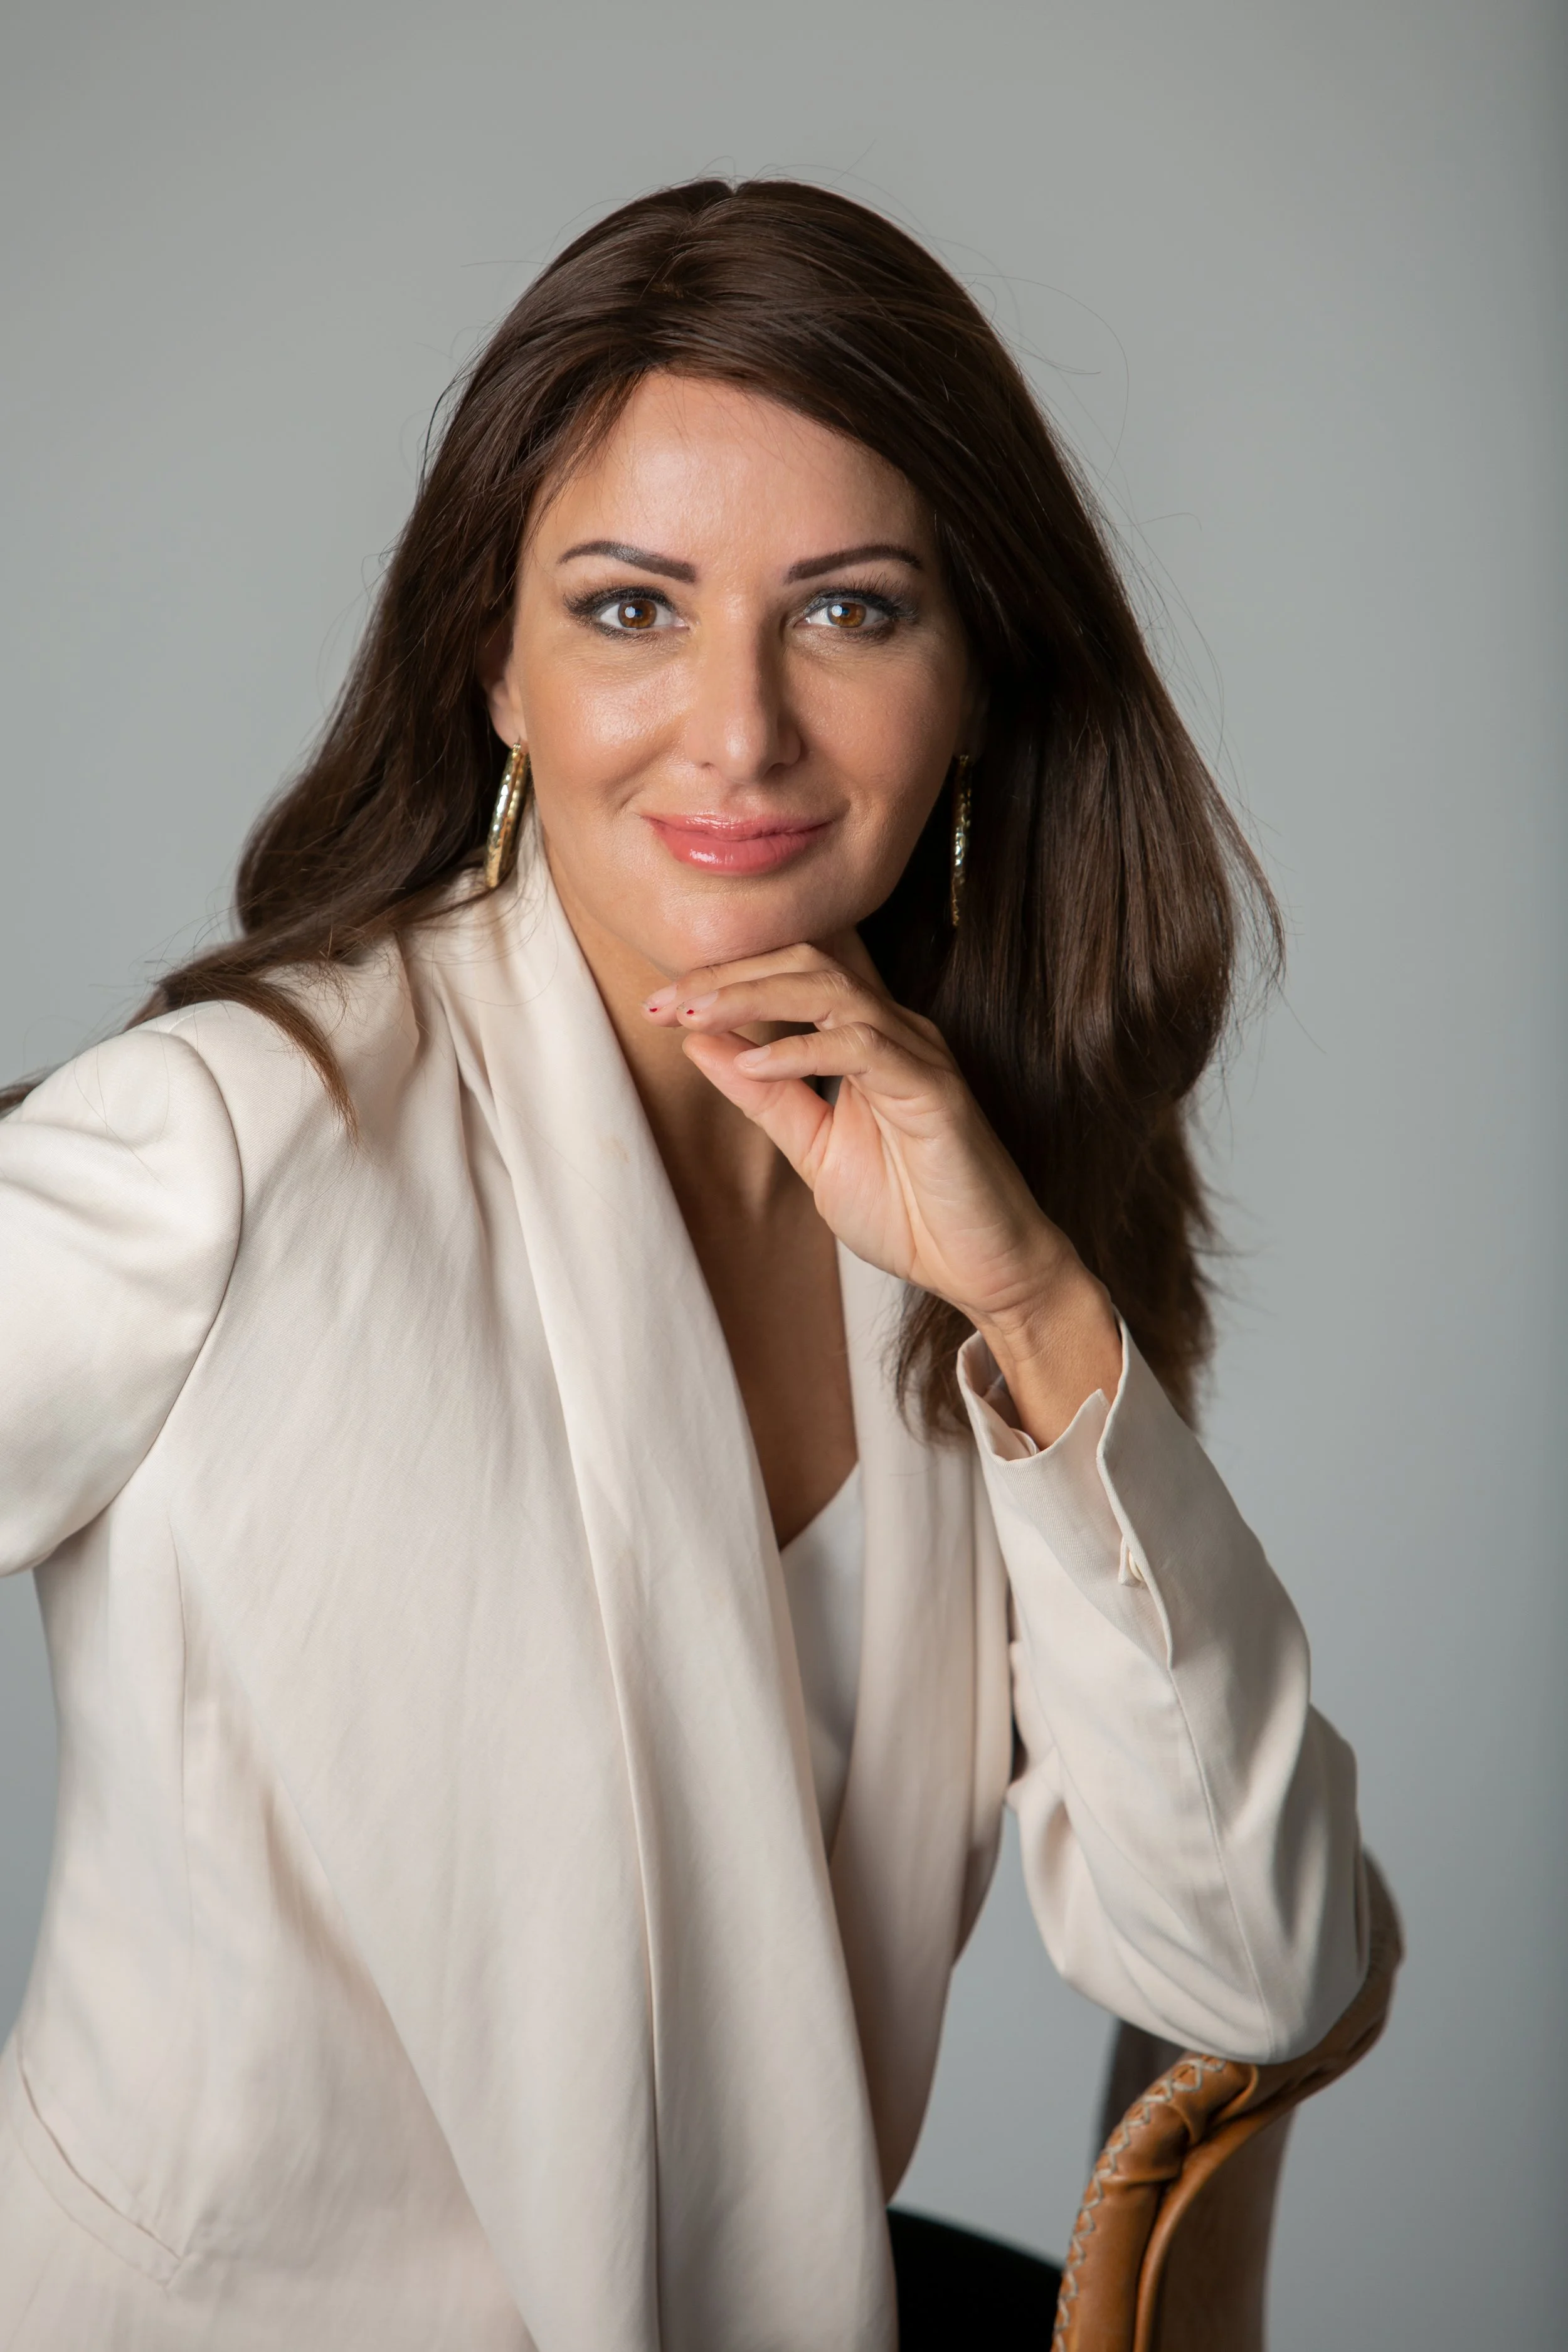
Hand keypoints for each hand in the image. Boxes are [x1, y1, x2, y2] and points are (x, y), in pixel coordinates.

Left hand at [643, 942, 1122, 1445]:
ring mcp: (918, 1055)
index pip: (791, 976)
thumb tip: (700, 1043)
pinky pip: (863, 1048)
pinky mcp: (935, 1091)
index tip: (660, 1005)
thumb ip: (764, 1096)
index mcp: (865, 1039)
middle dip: (728, 977)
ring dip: (756, 998)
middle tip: (664, 1001)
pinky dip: (803, 1049)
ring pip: (832, 992)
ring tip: (696, 1017)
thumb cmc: (909, 1210)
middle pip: (806, 965)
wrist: (982, 1267)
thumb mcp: (814, 1147)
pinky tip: (756, 1061)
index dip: (723, 979)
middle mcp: (894, 1032)